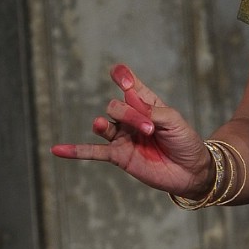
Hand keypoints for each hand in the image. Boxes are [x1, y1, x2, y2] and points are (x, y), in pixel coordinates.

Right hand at [51, 63, 215, 198]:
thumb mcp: (174, 121)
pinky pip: (94, 152)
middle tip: (149, 129)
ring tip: (101, 124)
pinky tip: (57, 150)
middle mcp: (131, 117)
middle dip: (129, 114)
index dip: (122, 77)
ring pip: (105, 124)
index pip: (129, 84)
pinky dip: (76, 151)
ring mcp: (123, 136)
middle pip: (117, 106)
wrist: (191, 171)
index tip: (121, 77)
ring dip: (106, 125)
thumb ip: (150, 111)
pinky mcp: (119, 156)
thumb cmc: (185, 141)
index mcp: (146, 103)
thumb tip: (127, 101)